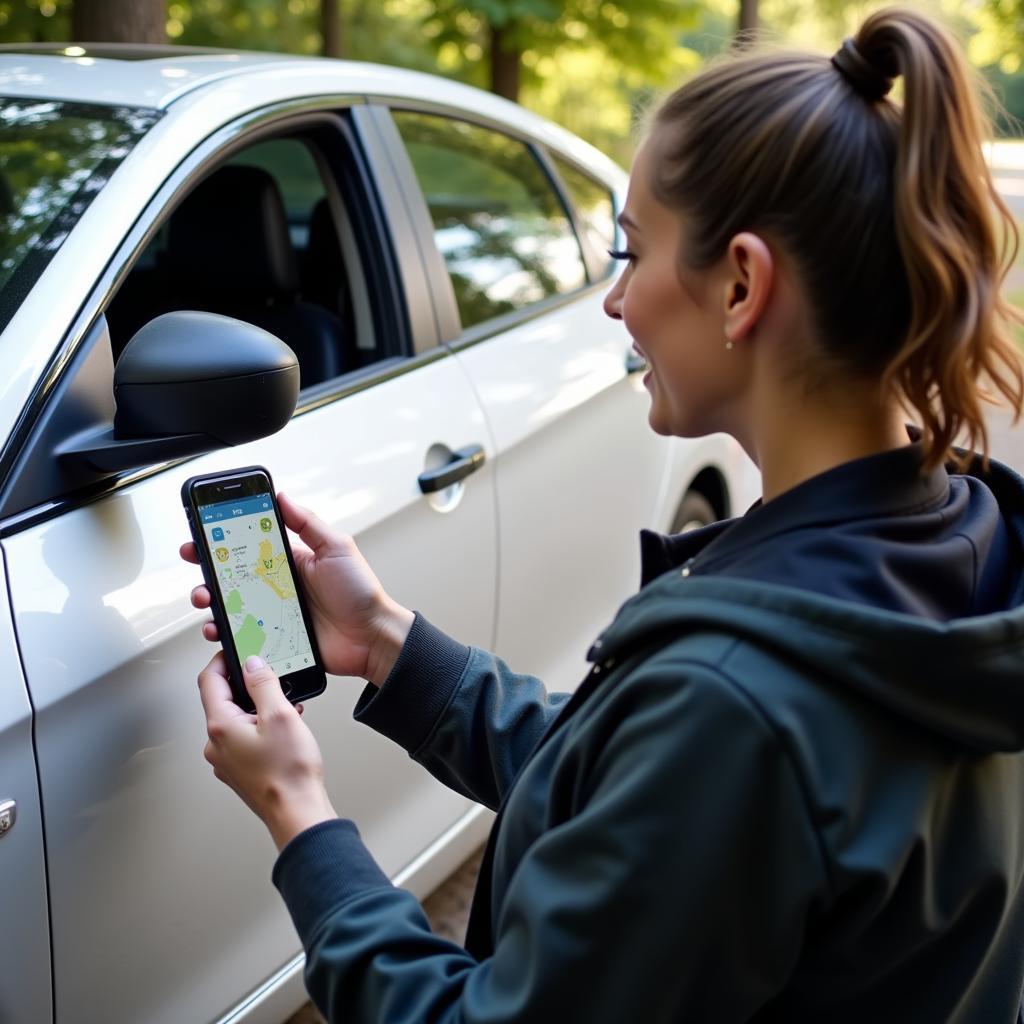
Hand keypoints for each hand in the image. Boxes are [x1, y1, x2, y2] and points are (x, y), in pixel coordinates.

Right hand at [181, 492, 413, 684]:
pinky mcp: (273, 640)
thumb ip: (308, 523)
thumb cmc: (360, 592)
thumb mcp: (336, 548)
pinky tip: (220, 629)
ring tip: (206, 597)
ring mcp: (272, 614)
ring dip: (210, 600)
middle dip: (207, 568)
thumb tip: (282, 496)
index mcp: (289, 561)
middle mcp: (276, 586)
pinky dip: (225, 633)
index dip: (223, 538)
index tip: (202, 533)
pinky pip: (242, 636)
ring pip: (230, 605)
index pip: (249, 545)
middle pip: (231, 575)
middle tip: (196, 561)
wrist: (372, 637)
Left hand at [199, 651, 336, 849]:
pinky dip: (261, 727)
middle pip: (222, 699)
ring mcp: (226, 759)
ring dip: (257, 708)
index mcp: (221, 726)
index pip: (209, 680)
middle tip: (271, 679)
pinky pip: (244, 738)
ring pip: (236, 719)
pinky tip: (284, 731)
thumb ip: (262, 683)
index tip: (236, 650)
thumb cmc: (289, 772)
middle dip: (247, 685)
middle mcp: (216, 744)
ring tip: (285, 710)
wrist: (297, 812)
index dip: (222, 660)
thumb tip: (251, 663)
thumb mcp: (280, 714)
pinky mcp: (239, 770)